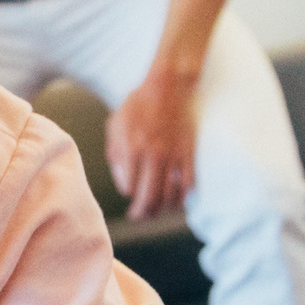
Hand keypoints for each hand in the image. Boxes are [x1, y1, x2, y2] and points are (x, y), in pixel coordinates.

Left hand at [105, 69, 199, 221]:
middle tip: (140, 216)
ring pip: (171, 196)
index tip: (129, 196)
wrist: (167, 87)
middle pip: (150, 198)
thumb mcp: (116, 127)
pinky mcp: (189, 153)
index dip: (129, 196)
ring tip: (157, 210)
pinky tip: (176, 199)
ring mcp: (174, 156)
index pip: (130, 189)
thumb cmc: (137, 106)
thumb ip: (116, 157)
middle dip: (144, 213)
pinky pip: (188, 185)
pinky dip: (182, 197)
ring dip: (163, 209)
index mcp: (132, 149)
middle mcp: (154, 155)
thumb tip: (124, 185)